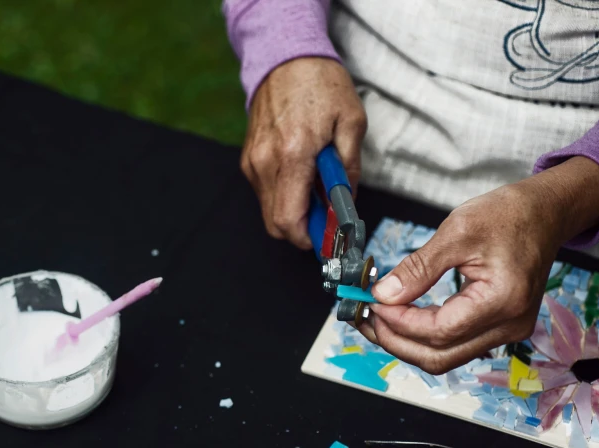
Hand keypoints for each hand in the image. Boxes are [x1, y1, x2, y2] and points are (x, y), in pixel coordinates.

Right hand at [241, 58, 366, 248]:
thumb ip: (349, 170)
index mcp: (293, 154)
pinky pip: (265, 194)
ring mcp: (252, 162)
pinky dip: (284, 197)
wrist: (285, 57)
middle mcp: (265, 162)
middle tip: (327, 216)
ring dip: (294, 212)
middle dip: (303, 230)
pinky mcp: (247, 160)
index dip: (310, 239)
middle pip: (276, 225)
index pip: (289, 220)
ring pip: (269, 212)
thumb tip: (347, 205)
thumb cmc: (321, 85)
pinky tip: (301, 177)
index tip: (330, 239)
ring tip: (317, 188)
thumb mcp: (351, 123)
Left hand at [358, 157, 598, 373]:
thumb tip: (385, 295)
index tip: (372, 303)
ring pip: (445, 356)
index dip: (399, 322)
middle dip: (396, 342)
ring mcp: (506, 331)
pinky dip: (424, 336)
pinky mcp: (498, 327)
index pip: (438, 331)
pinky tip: (401, 318)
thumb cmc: (508, 215)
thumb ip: (418, 268)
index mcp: (502, 301)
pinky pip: (454, 344)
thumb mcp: (456, 231)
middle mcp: (508, 326)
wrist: (543, 213)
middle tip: (366, 318)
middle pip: (439, 357)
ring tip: (376, 319)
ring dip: (406, 342)